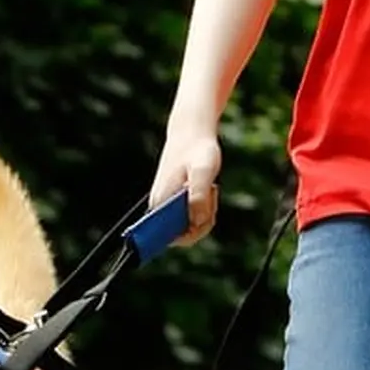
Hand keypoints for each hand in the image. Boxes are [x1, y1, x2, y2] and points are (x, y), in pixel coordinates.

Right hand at [148, 128, 221, 244]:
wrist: (192, 131)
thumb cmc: (198, 149)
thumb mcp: (203, 170)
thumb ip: (199, 195)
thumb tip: (196, 221)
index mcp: (160, 203)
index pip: (170, 238)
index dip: (191, 235)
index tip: (205, 217)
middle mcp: (158, 206)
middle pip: (182, 234)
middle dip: (202, 222)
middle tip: (211, 195)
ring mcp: (166, 203)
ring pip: (189, 224)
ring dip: (205, 213)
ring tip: (210, 189)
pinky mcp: (174, 199)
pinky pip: (190, 214)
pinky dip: (204, 207)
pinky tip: (209, 189)